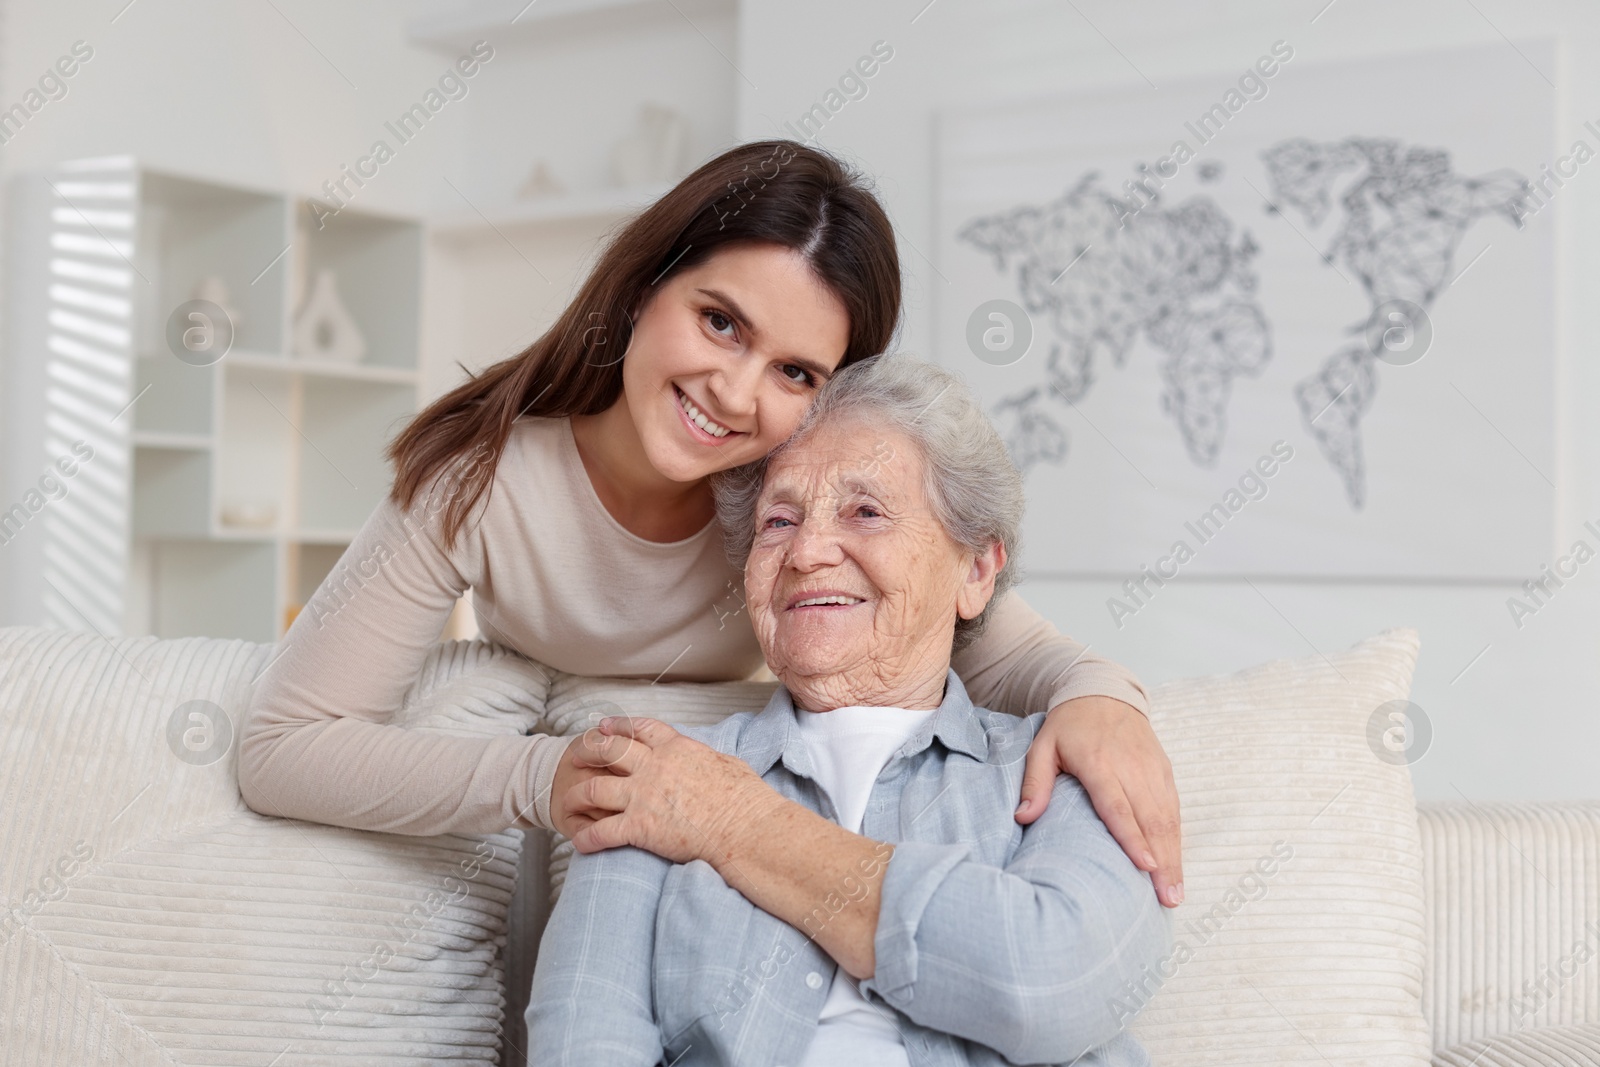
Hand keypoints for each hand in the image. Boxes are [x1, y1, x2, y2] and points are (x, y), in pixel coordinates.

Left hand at [562, 716, 784, 864]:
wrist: (747, 829)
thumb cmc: (746, 799)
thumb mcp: (726, 763)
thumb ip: (704, 757)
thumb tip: (702, 758)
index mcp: (677, 748)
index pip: (640, 729)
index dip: (617, 726)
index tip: (603, 727)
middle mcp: (655, 766)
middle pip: (609, 751)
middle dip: (588, 752)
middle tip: (576, 757)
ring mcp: (645, 796)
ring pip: (595, 789)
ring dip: (577, 796)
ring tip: (568, 802)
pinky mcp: (641, 827)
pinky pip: (602, 831)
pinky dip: (586, 837)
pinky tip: (579, 843)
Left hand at [1019, 695, 1183, 907]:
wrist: (1103, 692)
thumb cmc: (1068, 726)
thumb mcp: (1042, 746)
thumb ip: (1035, 783)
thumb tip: (1023, 818)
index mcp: (1099, 762)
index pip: (1119, 806)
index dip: (1133, 838)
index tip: (1145, 866)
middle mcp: (1131, 767)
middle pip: (1151, 819)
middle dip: (1162, 861)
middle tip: (1167, 899)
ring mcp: (1152, 769)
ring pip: (1168, 817)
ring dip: (1174, 856)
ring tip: (1175, 892)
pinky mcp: (1165, 770)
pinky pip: (1174, 808)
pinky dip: (1177, 838)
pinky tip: (1176, 865)